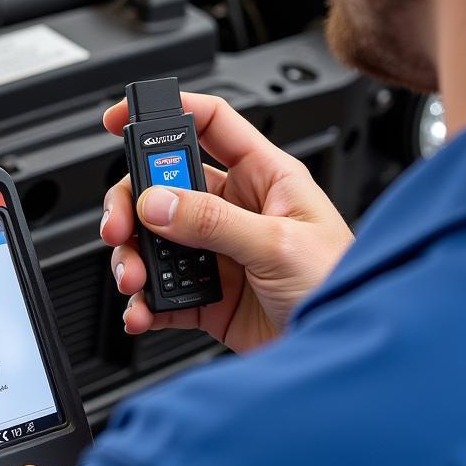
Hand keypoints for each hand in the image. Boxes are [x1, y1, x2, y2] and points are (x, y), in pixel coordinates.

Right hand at [101, 92, 353, 352]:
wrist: (346, 353)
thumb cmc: (343, 286)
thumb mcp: (280, 244)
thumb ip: (215, 221)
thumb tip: (158, 201)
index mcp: (264, 177)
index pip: (209, 124)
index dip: (166, 112)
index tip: (120, 118)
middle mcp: (237, 209)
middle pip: (164, 185)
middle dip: (132, 203)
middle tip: (119, 226)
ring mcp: (220, 252)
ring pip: (155, 240)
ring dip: (134, 256)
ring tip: (134, 278)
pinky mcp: (210, 296)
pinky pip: (162, 291)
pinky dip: (145, 301)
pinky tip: (143, 310)